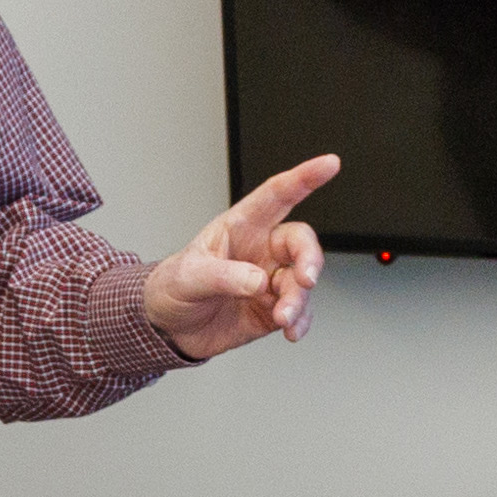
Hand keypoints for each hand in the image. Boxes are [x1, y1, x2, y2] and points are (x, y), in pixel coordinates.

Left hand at [144, 155, 338, 359]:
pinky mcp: (272, 308)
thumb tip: (258, 281)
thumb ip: (223, 276)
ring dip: (298, 300)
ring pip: (301, 282)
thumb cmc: (173, 289)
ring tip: (283, 317)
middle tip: (305, 280)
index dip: (304, 178)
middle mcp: (261, 250)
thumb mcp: (189, 277)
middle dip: (309, 259)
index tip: (329, 165)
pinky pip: (299, 311)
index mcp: (241, 227)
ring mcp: (269, 280)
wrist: (167, 329)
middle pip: (300, 242)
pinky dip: (300, 322)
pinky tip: (291, 331)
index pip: (277, 195)